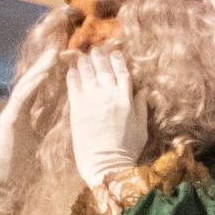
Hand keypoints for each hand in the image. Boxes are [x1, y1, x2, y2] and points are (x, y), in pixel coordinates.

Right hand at [0, 45, 61, 214]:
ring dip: (39, 69)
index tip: (69, 59)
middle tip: (60, 47)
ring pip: (26, 86)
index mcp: (30, 114)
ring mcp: (12, 113)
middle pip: (34, 82)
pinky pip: (20, 100)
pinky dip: (31, 86)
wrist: (8, 185)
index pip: (43, 88)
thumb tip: (75, 112)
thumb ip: (53, 123)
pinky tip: (41, 76)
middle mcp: (20, 110)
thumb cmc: (28, 166)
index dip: (54, 72)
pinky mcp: (8, 122)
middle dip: (46, 64)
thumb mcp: (46, 140)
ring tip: (52, 55)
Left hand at [66, 49, 147, 195]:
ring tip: (81, 56)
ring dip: (84, 62)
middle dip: (99, 56)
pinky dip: (72, 75)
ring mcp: (92, 99)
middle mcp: (109, 95)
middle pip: (103, 68)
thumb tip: (143, 90)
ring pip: (87, 72)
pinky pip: (73, 85)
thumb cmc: (127, 149)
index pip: (122, 72)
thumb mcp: (141, 128)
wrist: (106, 164)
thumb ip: (141, 107)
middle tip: (95, 50)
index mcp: (126, 99)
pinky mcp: (77, 107)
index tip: (114, 53)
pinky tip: (71, 70)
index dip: (118, 60)